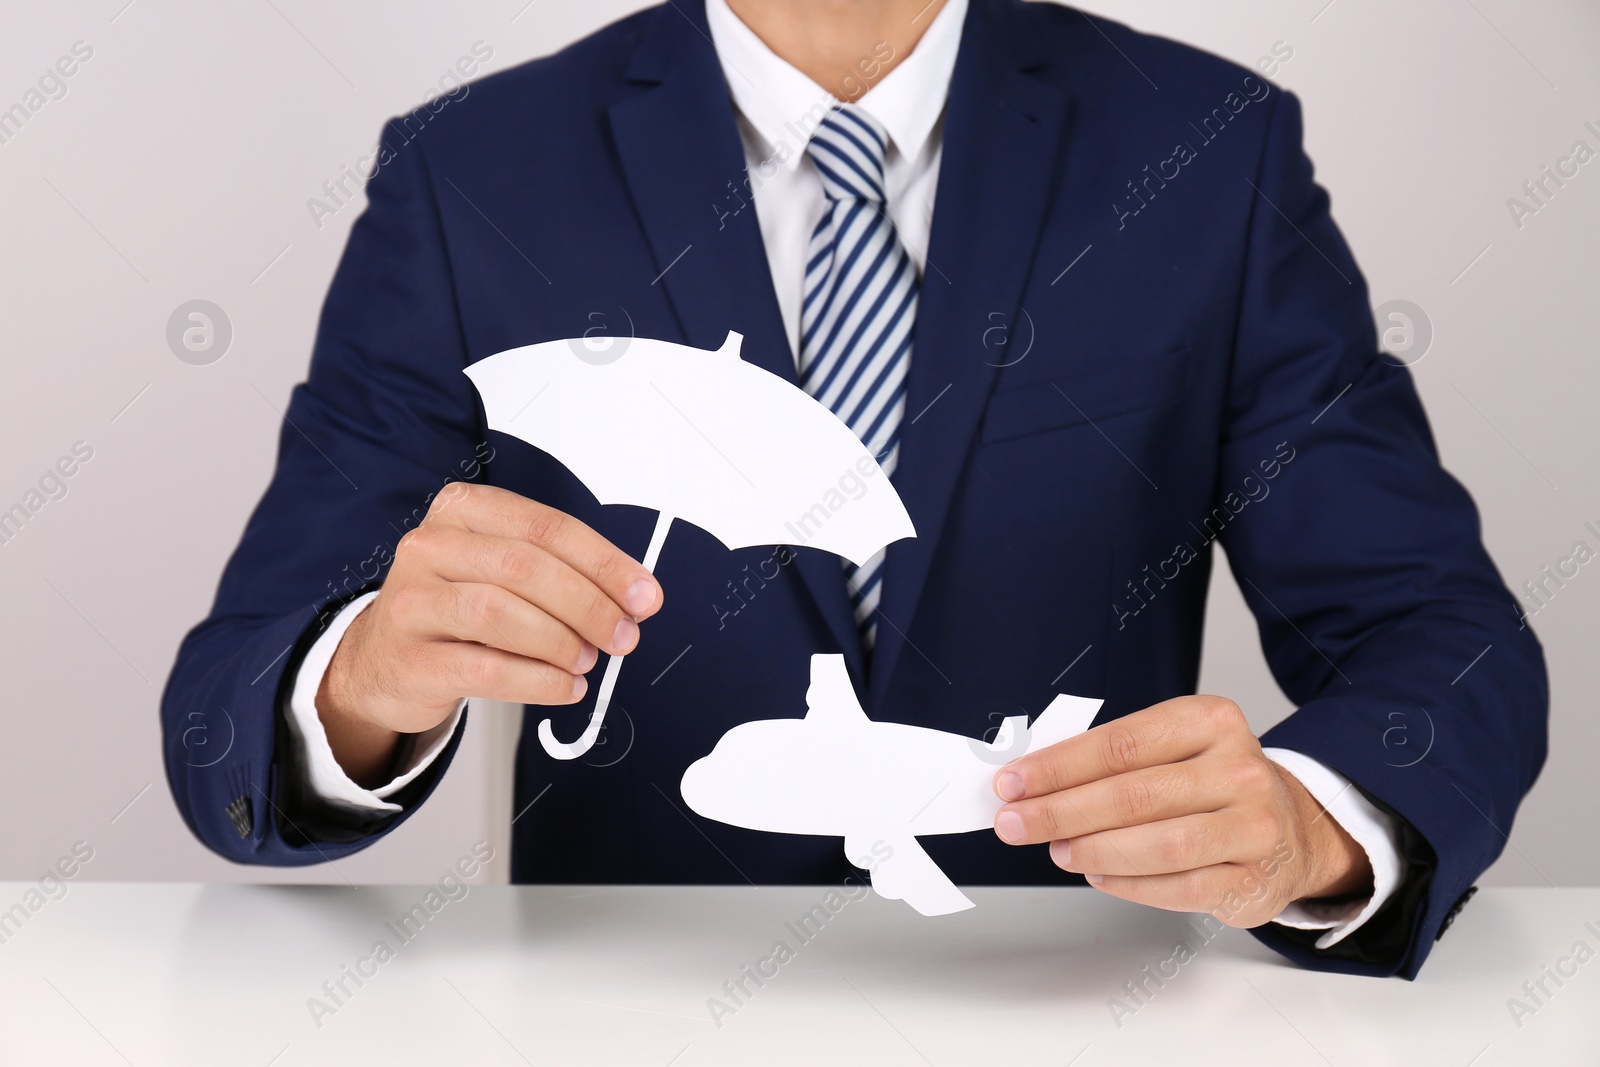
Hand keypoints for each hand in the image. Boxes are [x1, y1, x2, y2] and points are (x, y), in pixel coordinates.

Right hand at [317, 483, 662, 785]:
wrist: (383, 661)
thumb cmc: (457, 610)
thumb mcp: (504, 573)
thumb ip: (565, 575)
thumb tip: (636, 599)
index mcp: (463, 510)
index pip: (546, 527)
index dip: (604, 563)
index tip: (645, 596)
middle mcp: (430, 546)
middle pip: (525, 567)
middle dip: (588, 605)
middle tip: (624, 636)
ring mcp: (412, 602)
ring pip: (499, 613)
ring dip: (560, 641)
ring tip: (587, 660)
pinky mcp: (409, 659)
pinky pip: (484, 669)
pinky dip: (538, 682)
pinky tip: (565, 687)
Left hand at [991, 695, 1371, 926]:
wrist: (1289, 828)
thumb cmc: (1209, 784)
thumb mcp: (1170, 750)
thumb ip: (1110, 761)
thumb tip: (1031, 783)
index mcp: (1211, 721)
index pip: (1121, 743)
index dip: (1058, 766)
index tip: (1012, 783)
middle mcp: (1239, 768)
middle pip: (1134, 793)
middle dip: (1062, 810)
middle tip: (1015, 823)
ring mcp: (1254, 825)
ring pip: (1161, 843)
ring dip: (1096, 849)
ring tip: (1056, 850)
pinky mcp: (1255, 878)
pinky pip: (1181, 886)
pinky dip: (1130, 884)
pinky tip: (1098, 876)